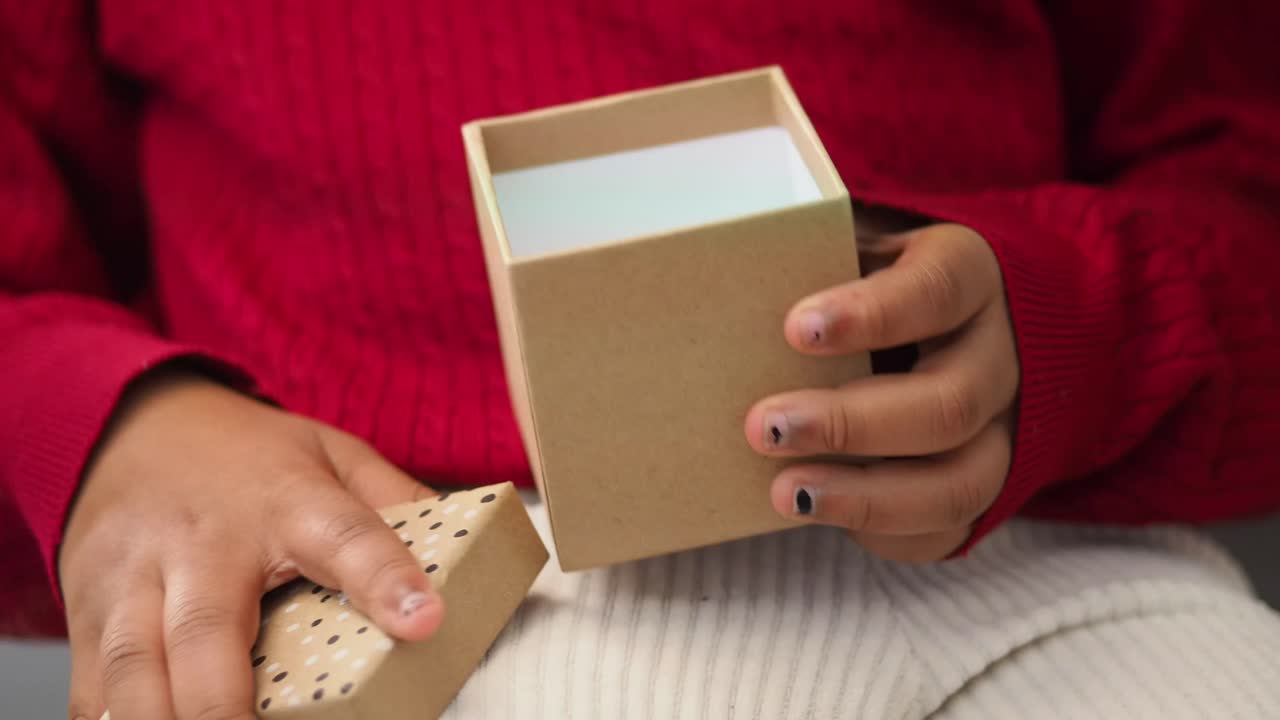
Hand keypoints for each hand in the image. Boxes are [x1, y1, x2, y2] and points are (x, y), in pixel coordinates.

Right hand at [60, 372, 443, 719]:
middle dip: (225, 703)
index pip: (346, 537)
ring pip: (135, 663)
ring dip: (157, 719)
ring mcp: (137, 574)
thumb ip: (396, 501)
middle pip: (211, 627)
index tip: (425, 621)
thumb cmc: (253, 456)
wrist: (133, 423)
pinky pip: (92, 680)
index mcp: (287, 499)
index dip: (385, 578)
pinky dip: (107, 718)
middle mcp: (207, 540)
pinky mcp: (91, 606)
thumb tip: (475, 545)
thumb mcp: (334, 454)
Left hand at [746, 222, 1017, 561]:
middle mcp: (999, 355)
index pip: (938, 289)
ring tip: (784, 493)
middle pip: (950, 404)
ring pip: (962, 482)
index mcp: (969, 273)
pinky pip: (948, 528)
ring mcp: (1001, 428)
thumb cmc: (868, 271)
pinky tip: (818, 514)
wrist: (943, 320)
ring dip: (866, 497)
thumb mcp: (852, 237)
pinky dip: (884, 531)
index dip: (872, 314)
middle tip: (764, 428)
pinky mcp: (984, 483)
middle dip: (851, 424)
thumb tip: (718, 268)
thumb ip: (810, 247)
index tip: (795, 328)